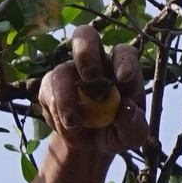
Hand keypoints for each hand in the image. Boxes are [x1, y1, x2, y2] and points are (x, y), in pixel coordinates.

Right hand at [36, 24, 148, 156]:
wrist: (91, 146)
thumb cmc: (118, 133)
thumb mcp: (132, 136)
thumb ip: (134, 124)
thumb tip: (126, 109)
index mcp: (121, 69)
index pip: (124, 53)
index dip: (124, 61)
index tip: (123, 77)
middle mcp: (95, 63)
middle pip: (85, 36)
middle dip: (85, 52)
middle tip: (90, 78)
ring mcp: (70, 72)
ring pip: (60, 72)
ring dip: (66, 100)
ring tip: (75, 125)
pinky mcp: (50, 87)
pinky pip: (47, 95)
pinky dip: (57, 116)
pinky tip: (70, 132)